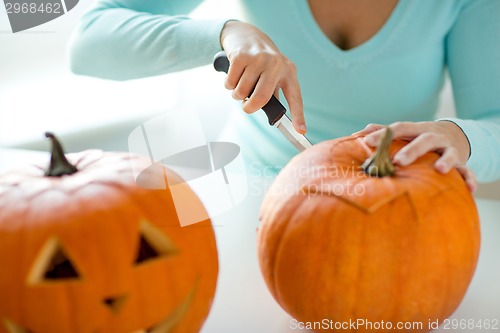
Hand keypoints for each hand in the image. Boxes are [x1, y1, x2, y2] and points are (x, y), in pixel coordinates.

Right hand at [220, 21, 305, 133]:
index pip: (295, 97)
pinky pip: (231, 83)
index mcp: (288, 72)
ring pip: (242, 92)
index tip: (301, 131)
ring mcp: (259, 58)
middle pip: (261, 98)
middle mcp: (276, 64)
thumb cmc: (261, 62)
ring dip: (237, 94)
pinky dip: (229, 84)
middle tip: (246, 107)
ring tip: (241, 84)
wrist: (246, 34)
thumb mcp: (274, 74)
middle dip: (250, 108)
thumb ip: (274, 93)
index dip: (298, 115)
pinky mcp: (241, 56)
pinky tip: (234, 74)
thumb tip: (274, 117)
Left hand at [354, 121, 476, 191]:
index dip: (383, 134)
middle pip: (424, 139)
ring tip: (439, 169)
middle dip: (412, 150)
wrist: (453, 137)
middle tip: (398, 161)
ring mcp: (449, 149)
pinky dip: (470, 178)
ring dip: (445, 160)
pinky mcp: (461, 162)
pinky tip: (469, 188)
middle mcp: (434, 137)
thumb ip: (385, 132)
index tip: (367, 142)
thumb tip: (363, 130)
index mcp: (416, 130)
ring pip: (449, 153)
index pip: (399, 128)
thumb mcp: (405, 133)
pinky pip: (468, 170)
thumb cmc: (419, 138)